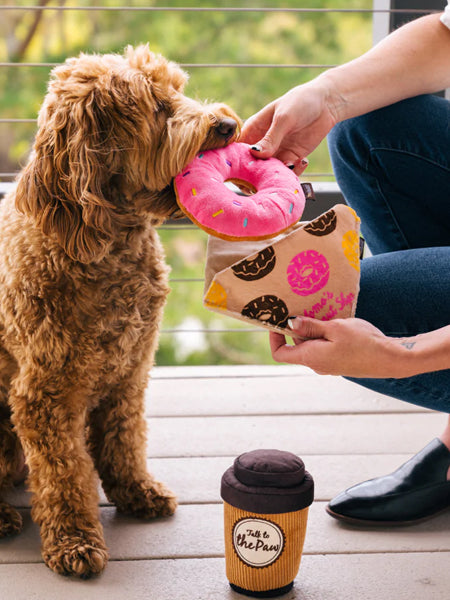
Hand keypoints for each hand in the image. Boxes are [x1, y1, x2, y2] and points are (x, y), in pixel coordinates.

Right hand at [239, 78, 337, 174]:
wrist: (327, 103)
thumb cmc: (300, 102)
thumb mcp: (284, 118)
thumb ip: (271, 138)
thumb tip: (256, 154)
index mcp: (253, 130)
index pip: (237, 150)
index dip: (236, 163)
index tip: (244, 172)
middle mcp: (261, 144)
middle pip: (250, 167)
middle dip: (258, 175)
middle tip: (271, 175)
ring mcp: (276, 153)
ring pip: (268, 174)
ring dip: (278, 175)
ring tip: (291, 165)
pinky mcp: (291, 159)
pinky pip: (287, 174)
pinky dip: (293, 174)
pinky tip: (303, 160)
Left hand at [270, 317, 414, 377]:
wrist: (391, 359)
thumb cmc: (363, 342)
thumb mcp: (335, 328)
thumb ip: (311, 326)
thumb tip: (290, 323)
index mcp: (311, 358)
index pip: (280, 353)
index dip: (274, 337)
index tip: (278, 321)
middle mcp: (317, 365)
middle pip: (295, 347)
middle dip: (296, 328)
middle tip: (301, 308)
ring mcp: (328, 365)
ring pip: (311, 346)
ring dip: (312, 330)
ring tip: (321, 313)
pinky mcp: (339, 362)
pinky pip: (324, 348)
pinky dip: (324, 335)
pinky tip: (334, 322)